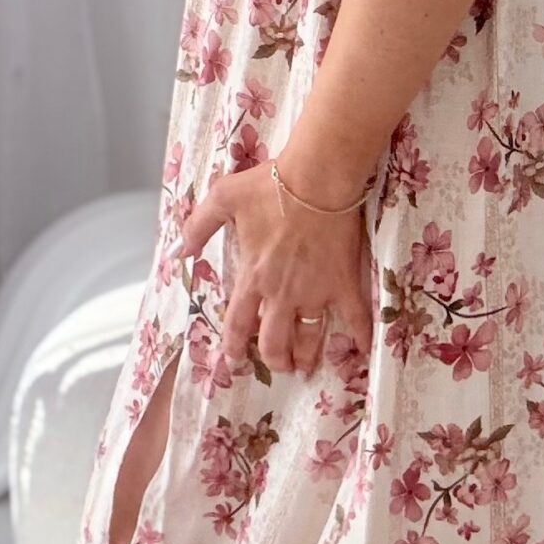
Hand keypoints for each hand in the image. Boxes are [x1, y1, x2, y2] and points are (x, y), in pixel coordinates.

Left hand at [176, 159, 374, 377]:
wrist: (318, 177)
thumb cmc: (270, 186)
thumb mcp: (223, 198)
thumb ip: (198, 226)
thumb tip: (179, 252)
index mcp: (252, 276)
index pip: (238, 323)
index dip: (234, 347)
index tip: (234, 359)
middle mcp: (282, 293)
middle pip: (274, 341)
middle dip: (274, 359)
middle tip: (278, 365)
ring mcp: (315, 291)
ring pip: (309, 337)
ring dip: (306, 356)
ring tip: (305, 366)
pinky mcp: (343, 282)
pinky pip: (355, 316)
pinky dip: (361, 336)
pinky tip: (364, 351)